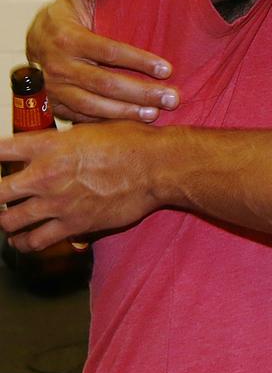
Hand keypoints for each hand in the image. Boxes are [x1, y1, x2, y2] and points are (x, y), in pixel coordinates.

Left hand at [0, 121, 164, 249]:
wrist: (155, 167)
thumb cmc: (130, 142)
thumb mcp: (91, 129)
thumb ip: (63, 140)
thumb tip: (50, 144)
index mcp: (48, 145)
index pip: (0, 151)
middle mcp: (45, 175)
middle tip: (3, 194)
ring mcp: (56, 203)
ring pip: (9, 221)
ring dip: (6, 220)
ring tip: (10, 218)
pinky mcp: (72, 226)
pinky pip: (34, 242)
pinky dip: (25, 243)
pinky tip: (26, 239)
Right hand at [26, 0, 178, 121]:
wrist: (33, 41)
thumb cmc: (63, 15)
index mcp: (68, 38)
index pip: (110, 52)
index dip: (139, 61)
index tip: (167, 68)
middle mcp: (60, 67)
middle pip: (107, 83)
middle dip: (142, 92)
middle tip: (172, 97)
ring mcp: (57, 90)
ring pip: (96, 106)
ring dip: (129, 112)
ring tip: (157, 112)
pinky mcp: (57, 106)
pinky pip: (85, 118)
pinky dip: (110, 123)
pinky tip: (134, 123)